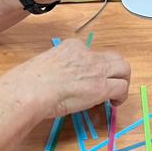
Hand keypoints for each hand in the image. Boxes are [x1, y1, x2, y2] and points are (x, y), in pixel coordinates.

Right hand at [5, 38, 131, 118]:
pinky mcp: (102, 86)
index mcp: (71, 46)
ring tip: (115, 95)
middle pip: (113, 57)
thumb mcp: (43, 66)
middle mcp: (87, 53)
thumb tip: (58, 81)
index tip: (88, 79)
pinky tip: (113, 104)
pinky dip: (121, 96)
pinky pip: (121, 87)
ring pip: (123, 68)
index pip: (91, 53)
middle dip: (115, 70)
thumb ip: (56, 69)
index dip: (93, 67)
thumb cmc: (28, 82)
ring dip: (122, 81)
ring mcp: (96, 69)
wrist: (31, 90)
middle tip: (110, 84)